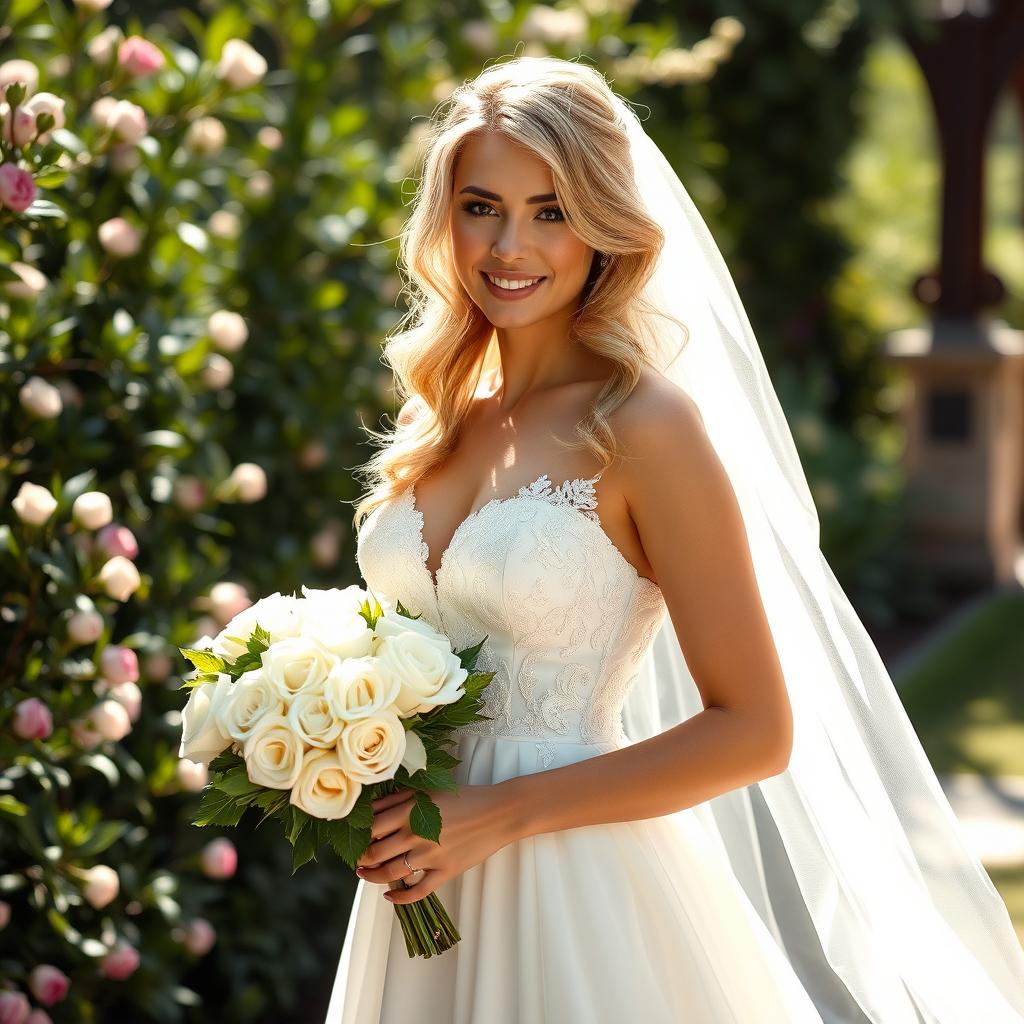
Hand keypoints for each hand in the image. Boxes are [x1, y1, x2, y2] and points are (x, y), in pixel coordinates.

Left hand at [355, 783, 517, 904]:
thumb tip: (371, 808)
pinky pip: (417, 892)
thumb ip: (399, 799)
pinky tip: (389, 896)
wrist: (499, 813)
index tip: (354, 837)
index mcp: (410, 812)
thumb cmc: (464, 798)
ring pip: (391, 874)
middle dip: (361, 858)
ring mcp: (430, 857)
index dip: (359, 835)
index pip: (372, 828)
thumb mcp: (429, 791)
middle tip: (356, 858)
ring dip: (372, 877)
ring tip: (364, 874)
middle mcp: (416, 835)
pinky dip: (400, 898)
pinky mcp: (445, 872)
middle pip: (376, 853)